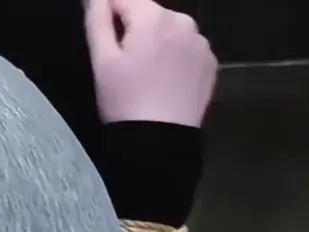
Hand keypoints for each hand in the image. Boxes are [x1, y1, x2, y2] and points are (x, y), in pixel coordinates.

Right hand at [84, 0, 217, 126]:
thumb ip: (98, 19)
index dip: (108, 14)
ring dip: (157, 42)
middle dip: (135, 29)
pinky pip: (187, 49)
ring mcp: (201, 42)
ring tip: (146, 74)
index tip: (106, 40)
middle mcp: (183, 21)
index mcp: (153, 17)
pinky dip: (175, 57)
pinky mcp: (210, 62)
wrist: (160, 142)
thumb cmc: (124, 100)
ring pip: (170, 30)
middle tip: (125, 64)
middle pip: (150, 13)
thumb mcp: (102, 61)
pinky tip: (166, 81)